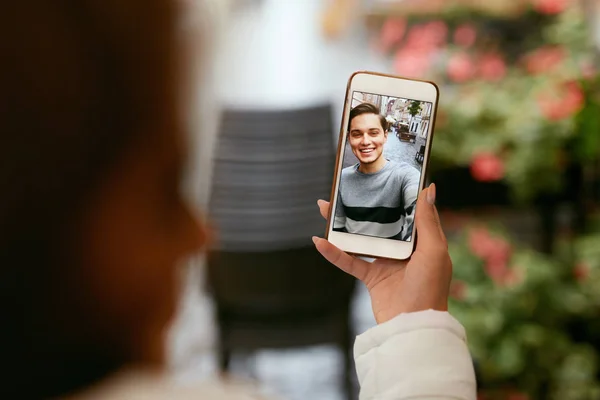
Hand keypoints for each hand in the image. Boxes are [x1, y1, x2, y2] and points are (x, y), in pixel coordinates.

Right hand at [313, 183, 451, 323]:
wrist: (413, 327)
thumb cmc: (430, 288)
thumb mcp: (434, 250)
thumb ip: (427, 221)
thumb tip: (429, 189)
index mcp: (421, 240)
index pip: (407, 211)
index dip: (395, 194)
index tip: (382, 175)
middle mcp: (403, 249)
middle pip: (378, 221)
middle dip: (361, 206)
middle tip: (344, 189)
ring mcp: (385, 263)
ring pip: (360, 238)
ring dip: (341, 225)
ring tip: (324, 208)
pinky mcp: (371, 278)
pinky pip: (349, 262)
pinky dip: (334, 253)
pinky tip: (320, 241)